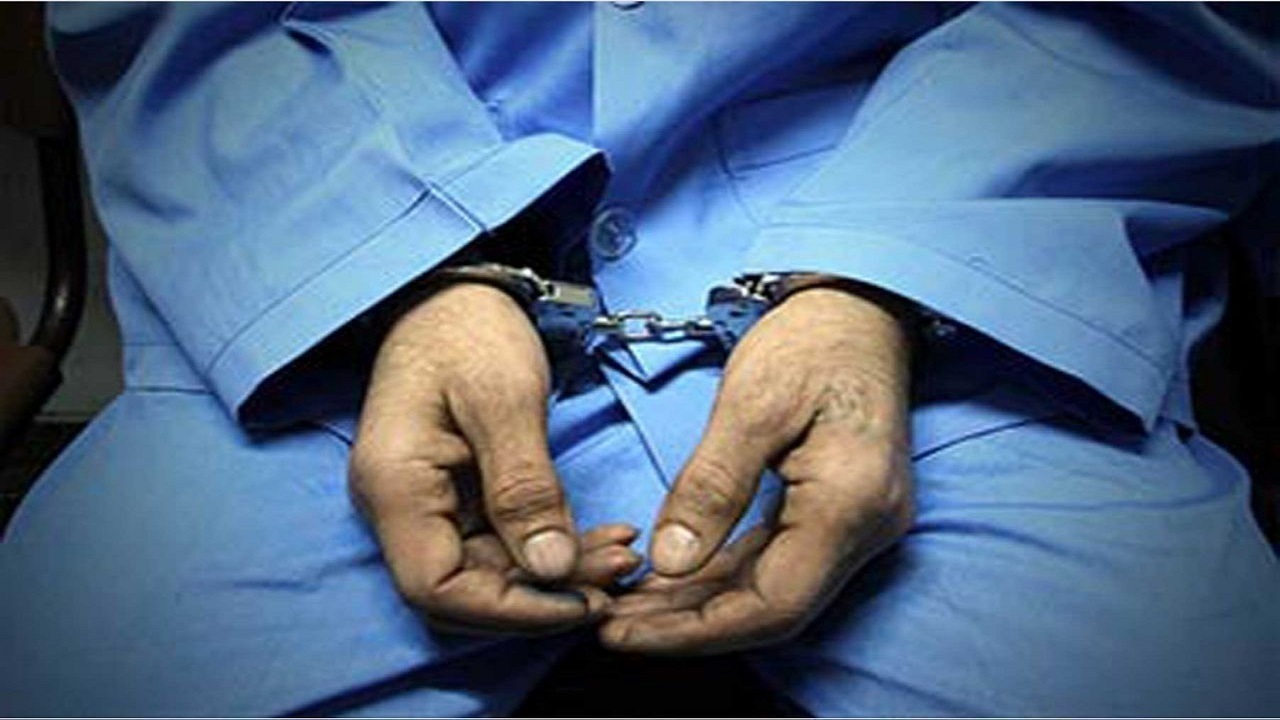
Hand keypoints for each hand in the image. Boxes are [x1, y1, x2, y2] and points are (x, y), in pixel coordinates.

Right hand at [350, 282, 639, 634]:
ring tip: (623, 554)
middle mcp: (401, 507)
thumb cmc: (469, 329)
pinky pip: (501, 545)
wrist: (454, 293)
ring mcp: (428, 505)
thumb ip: (525, 485)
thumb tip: (551, 570)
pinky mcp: (456, 498)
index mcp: (395, 484)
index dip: (509, 609)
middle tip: (620, 573)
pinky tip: (601, 538)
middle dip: (546, 593)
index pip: (436, 588)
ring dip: (559, 573)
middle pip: (466, 589)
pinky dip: (552, 547)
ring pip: (490, 573)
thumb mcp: (506, 398)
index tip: (580, 601)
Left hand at [601, 283, 914, 653]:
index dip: (693, 630)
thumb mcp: (751, 403)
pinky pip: (779, 563)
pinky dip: (722, 576)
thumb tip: (669, 563)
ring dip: (700, 606)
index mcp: (850, 504)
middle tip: (610, 624)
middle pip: (770, 609)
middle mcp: (867, 530)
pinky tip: (672, 576)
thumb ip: (712, 486)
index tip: (624, 632)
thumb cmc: (811, 341)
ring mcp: (860, 526)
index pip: (771, 605)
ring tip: (627, 606)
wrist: (862, 308)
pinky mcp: (842, 515)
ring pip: (772, 592)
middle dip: (686, 624)